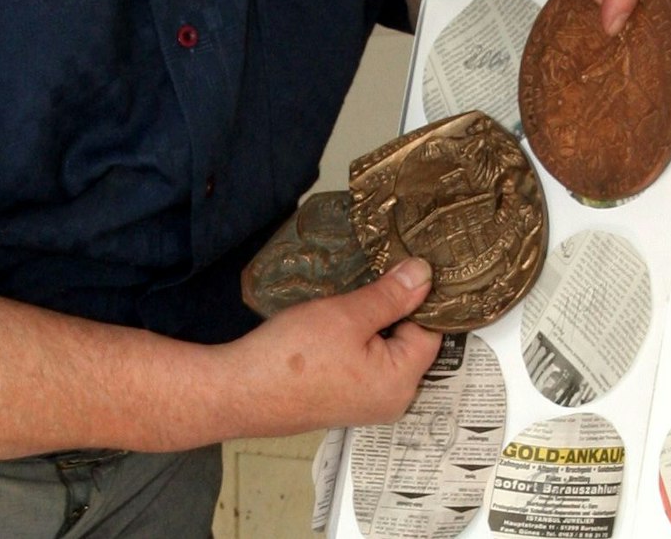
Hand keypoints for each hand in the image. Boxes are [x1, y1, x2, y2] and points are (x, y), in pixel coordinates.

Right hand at [221, 258, 442, 435]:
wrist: (239, 391)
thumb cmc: (291, 358)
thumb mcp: (347, 315)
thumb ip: (392, 295)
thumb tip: (424, 274)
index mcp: (401, 383)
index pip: (431, 330)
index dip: (418, 297)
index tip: (403, 268)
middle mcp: (391, 400)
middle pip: (410, 340)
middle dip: (392, 310)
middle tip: (370, 280)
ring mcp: (366, 403)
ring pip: (384, 348)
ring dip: (369, 323)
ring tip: (346, 302)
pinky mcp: (343, 398)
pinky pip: (363, 361)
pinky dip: (353, 340)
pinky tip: (331, 325)